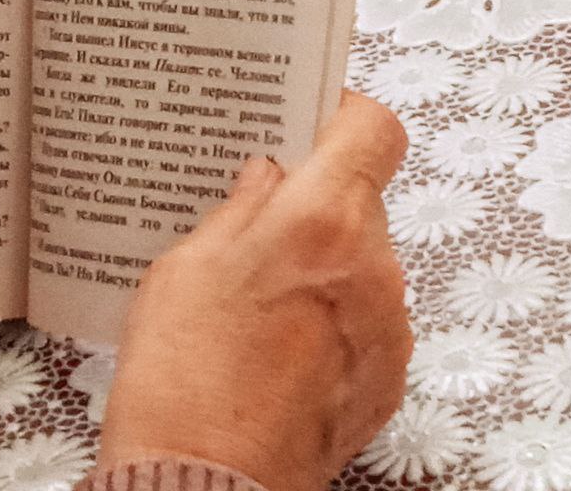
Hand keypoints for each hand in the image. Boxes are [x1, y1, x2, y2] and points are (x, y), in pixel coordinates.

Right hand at [98, 91, 410, 490]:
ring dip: (326, 259)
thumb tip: (267, 178)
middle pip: (365, 196)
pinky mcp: (387, 377)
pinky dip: (334, 313)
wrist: (203, 483)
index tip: (315, 117)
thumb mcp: (185, 264)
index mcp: (319, 222)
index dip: (345, 115)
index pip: (374, 130)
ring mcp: (387, 328)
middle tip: (262, 210)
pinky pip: (369, 316)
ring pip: (366, 258)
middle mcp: (371, 269)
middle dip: (318, 197)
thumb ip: (239, 208)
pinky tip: (278, 336)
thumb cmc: (183, 381)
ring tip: (260, 289)